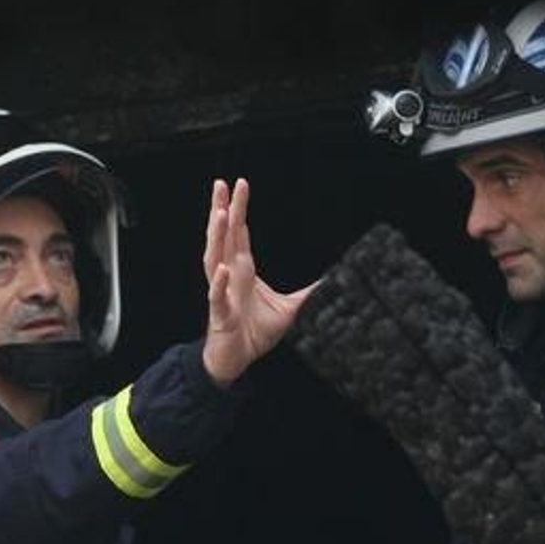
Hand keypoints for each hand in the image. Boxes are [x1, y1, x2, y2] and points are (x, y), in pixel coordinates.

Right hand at [201, 178, 317, 387]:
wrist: (236, 360)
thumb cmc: (254, 333)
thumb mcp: (289, 309)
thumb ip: (307, 293)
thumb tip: (331, 280)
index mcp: (243, 270)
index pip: (240, 233)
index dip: (239, 209)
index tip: (240, 185)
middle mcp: (229, 275)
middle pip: (224, 236)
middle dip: (222, 209)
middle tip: (221, 183)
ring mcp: (222, 292)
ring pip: (214, 258)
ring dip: (216, 236)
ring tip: (219, 214)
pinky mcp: (220, 314)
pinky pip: (217, 296)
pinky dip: (218, 282)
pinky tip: (222, 268)